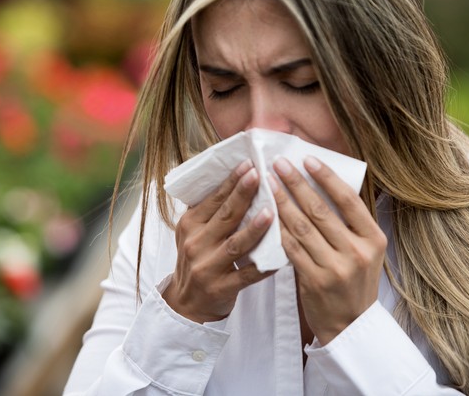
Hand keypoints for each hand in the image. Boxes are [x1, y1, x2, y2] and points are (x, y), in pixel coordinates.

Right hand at [162, 160, 274, 322]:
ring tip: (272, 211)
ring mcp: (208, 267)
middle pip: (225, 216)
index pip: (213, 199)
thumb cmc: (198, 259)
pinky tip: (281, 256)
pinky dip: (264, 266)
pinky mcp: (221, 288)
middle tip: (260, 174)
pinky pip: (247, 275)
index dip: (231, 181)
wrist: (187, 303)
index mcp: (189, 225)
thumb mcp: (194, 232)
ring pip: (235, 244)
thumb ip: (210, 210)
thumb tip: (234, 178)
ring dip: (254, 228)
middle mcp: (196, 244)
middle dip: (243, 194)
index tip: (248, 164)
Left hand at [272, 156, 385, 344]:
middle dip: (297, 184)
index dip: (326, 177)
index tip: (308, 159)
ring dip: (282, 202)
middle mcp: (357, 252)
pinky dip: (278, 229)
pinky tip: (267, 214)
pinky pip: (291, 248)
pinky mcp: (315, 281)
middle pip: (321, 210)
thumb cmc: (354, 282)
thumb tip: (319, 185)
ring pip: (302, 227)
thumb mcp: (364, 251)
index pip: (348, 200)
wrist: (350, 326)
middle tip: (279, 164)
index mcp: (373, 239)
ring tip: (269, 183)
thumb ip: (347, 224)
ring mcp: (336, 268)